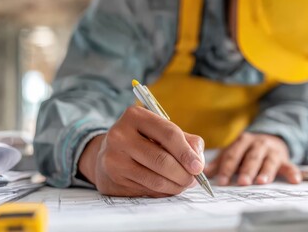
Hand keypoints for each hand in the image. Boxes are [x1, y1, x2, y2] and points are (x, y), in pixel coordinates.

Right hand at [78, 106, 204, 196]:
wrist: (108, 153)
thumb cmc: (144, 140)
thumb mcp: (162, 131)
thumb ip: (186, 141)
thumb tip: (198, 162)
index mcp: (135, 116)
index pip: (168, 134)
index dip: (187, 153)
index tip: (198, 167)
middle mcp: (120, 135)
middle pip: (162, 160)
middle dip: (183, 174)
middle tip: (193, 179)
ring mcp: (113, 159)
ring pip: (155, 179)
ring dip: (176, 186)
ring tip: (183, 184)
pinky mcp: (112, 180)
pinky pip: (147, 190)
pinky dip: (163, 191)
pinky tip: (167, 187)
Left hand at [204, 132, 301, 185]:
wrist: (270, 137)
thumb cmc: (247, 149)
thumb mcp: (233, 151)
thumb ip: (219, 162)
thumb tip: (204, 173)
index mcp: (242, 141)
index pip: (233, 155)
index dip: (227, 168)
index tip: (223, 181)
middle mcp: (258, 143)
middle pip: (251, 157)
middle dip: (247, 170)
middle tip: (242, 182)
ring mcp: (272, 150)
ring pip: (268, 160)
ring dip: (266, 171)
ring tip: (262, 182)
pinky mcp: (284, 158)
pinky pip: (289, 165)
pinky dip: (293, 172)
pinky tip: (295, 180)